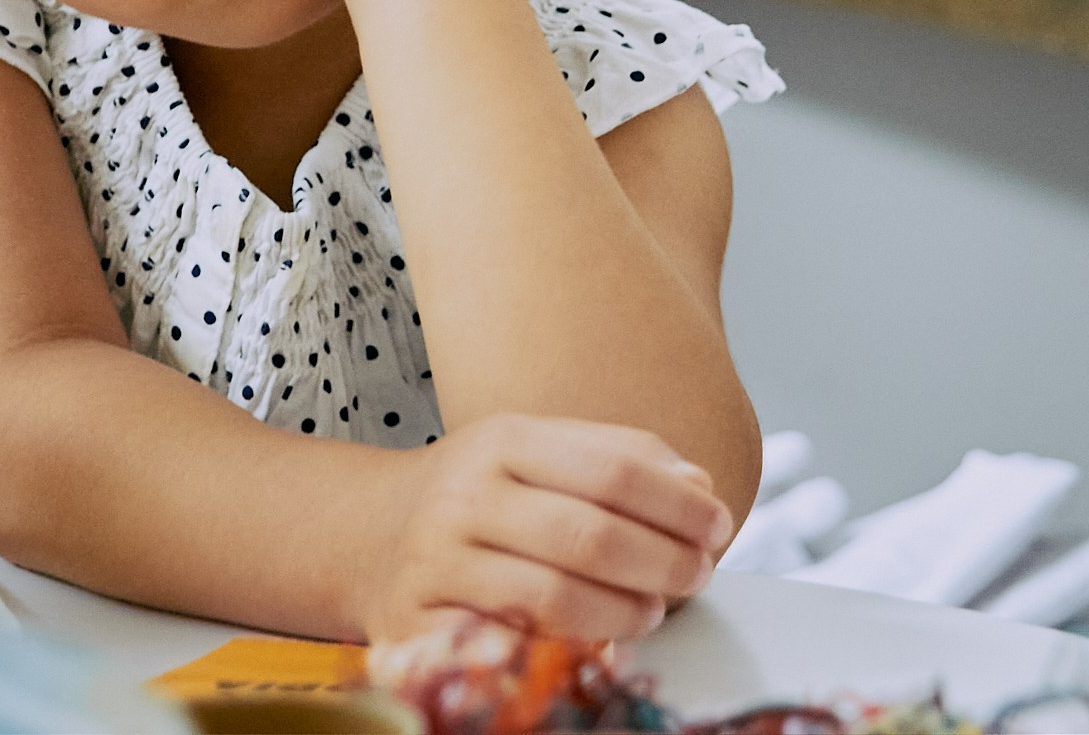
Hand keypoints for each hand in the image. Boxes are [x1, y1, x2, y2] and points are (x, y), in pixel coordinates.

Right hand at [355, 413, 732, 645]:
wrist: (369, 534)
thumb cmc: (480, 493)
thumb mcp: (539, 450)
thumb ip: (621, 457)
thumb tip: (699, 483)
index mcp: (504, 441)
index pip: (612, 470)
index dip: (677, 503)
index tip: (719, 525)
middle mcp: (465, 497)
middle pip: (589, 535)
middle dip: (663, 561)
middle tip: (699, 574)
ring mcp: (437, 563)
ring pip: (553, 596)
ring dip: (624, 612)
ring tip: (655, 610)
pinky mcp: (418, 625)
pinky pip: (509, 643)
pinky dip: (564, 646)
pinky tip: (597, 641)